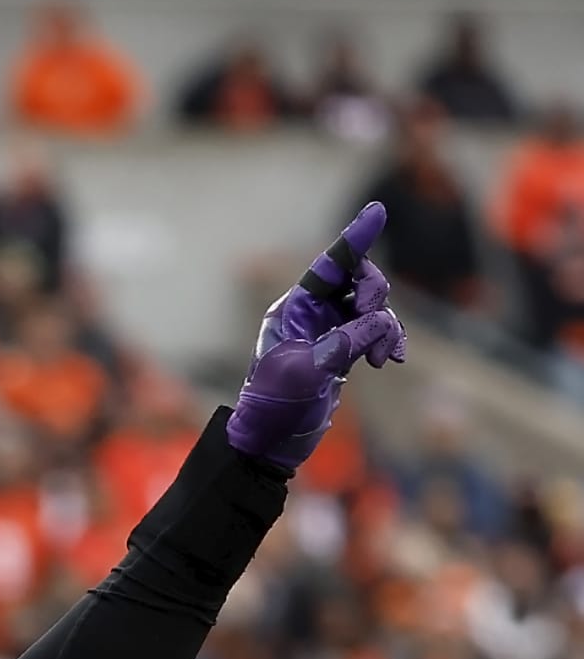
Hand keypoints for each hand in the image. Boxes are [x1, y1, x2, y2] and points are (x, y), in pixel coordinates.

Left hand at [227, 201, 406, 472]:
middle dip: (376, 293)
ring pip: (372, 308)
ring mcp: (328, 332)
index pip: (329, 266)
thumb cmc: (275, 408)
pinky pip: (374, 332)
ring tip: (382, 358)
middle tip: (378, 319)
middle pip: (358, 280)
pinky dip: (387, 341)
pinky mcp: (341, 352)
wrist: (269, 445)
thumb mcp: (308, 374)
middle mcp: (312, 314)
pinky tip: (390, 359)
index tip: (378, 213)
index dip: (355, 240)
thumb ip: (344, 343)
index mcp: (294, 310)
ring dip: (386, 326)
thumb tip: (379, 323)